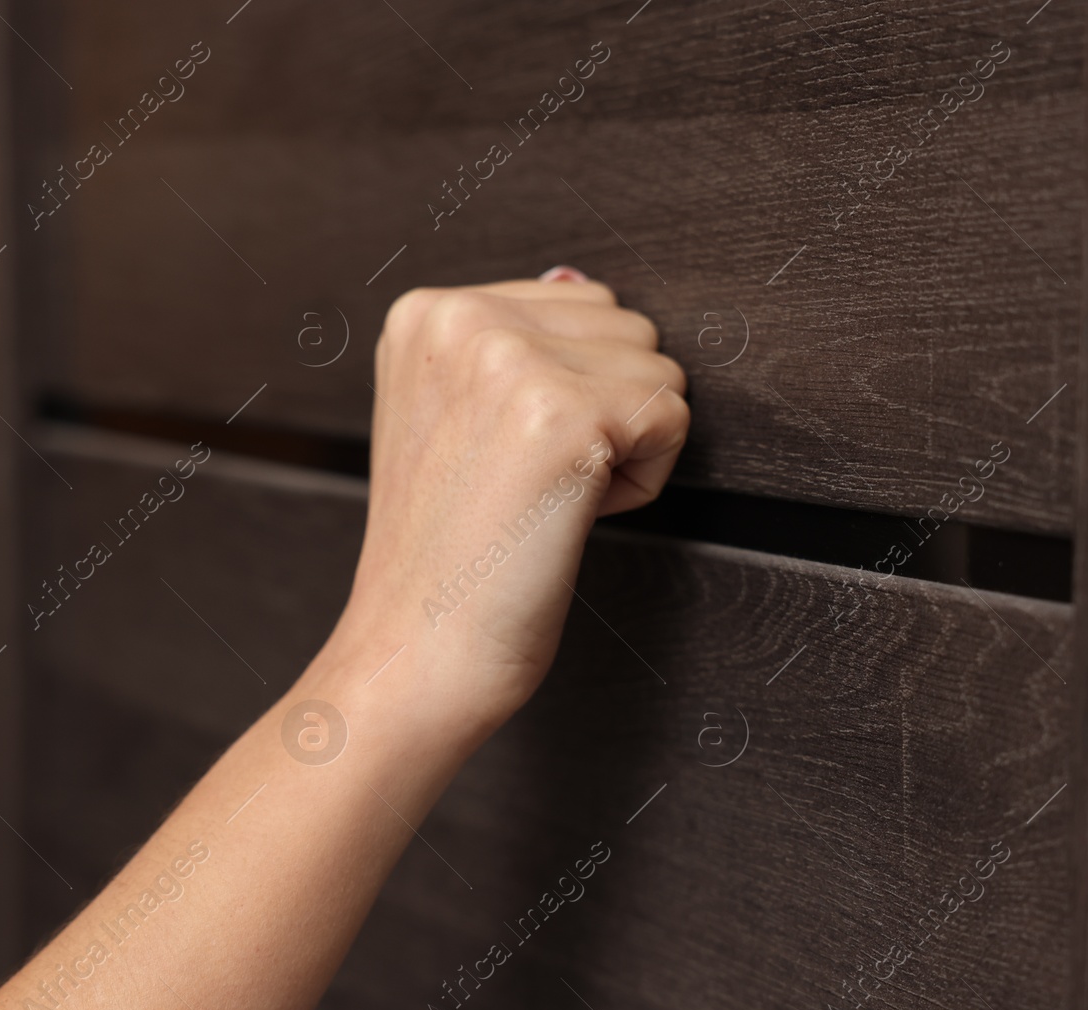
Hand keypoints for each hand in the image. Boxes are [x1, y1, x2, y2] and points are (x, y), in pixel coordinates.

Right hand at [319, 270, 689, 745]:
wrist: (416, 652)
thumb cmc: (444, 557)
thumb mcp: (451, 417)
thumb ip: (514, 342)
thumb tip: (579, 280)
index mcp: (428, 312)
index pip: (580, 306)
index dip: (567, 395)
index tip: (501, 458)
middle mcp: (461, 319)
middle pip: (626, 327)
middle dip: (604, 410)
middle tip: (526, 484)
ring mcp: (509, 360)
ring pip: (657, 370)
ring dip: (624, 446)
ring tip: (544, 497)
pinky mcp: (562, 412)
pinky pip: (672, 419)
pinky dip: (642, 483)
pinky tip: (567, 514)